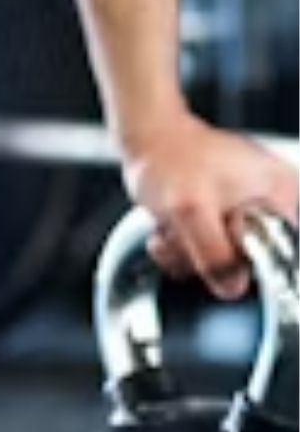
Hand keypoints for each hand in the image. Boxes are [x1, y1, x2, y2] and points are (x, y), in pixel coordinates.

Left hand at [124, 114, 299, 298]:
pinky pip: (199, 258)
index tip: (221, 240)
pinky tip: (169, 228)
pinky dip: (177, 249)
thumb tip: (233, 288)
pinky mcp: (215, 226)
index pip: (285, 251)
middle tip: (189, 228)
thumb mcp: (191, 209)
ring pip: (218, 264)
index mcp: (282, 195)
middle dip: (208, 254)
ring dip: (186, 253)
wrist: (147, 143)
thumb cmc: (172, 160)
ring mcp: (241, 218)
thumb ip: (214, 252)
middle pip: (248, 262)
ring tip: (175, 224)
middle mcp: (268, 208)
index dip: (251, 260)